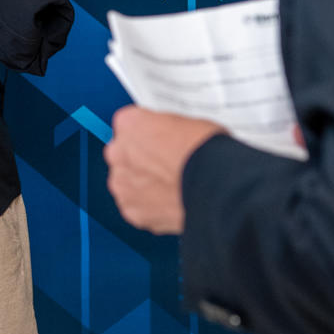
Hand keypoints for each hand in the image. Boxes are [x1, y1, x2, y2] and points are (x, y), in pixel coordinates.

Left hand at [103, 107, 224, 233]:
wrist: (215, 187)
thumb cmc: (206, 152)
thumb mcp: (186, 121)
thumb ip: (165, 129)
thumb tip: (169, 136)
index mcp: (129, 123)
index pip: (130, 127)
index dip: (150, 136)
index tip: (161, 143)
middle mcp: (118, 153)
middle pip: (124, 155)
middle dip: (142, 162)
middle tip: (168, 167)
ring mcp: (122, 184)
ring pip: (128, 183)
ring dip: (144, 185)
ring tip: (172, 188)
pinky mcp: (132, 211)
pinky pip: (137, 207)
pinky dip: (150, 207)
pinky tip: (171, 203)